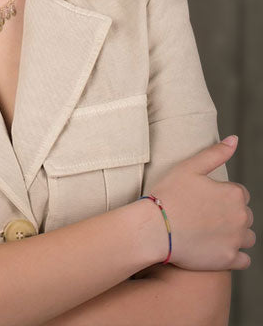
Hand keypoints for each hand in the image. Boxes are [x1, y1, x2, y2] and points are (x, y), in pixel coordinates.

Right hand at [148, 136, 254, 270]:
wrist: (154, 228)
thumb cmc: (168, 194)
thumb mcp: (189, 167)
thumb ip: (215, 153)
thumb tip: (235, 139)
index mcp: (234, 193)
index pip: (239, 193)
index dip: (221, 195)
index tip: (203, 199)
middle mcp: (241, 217)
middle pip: (245, 215)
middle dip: (229, 215)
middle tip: (203, 215)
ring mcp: (236, 240)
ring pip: (247, 237)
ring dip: (234, 235)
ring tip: (209, 232)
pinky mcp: (229, 260)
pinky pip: (243, 259)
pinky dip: (233, 255)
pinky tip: (215, 248)